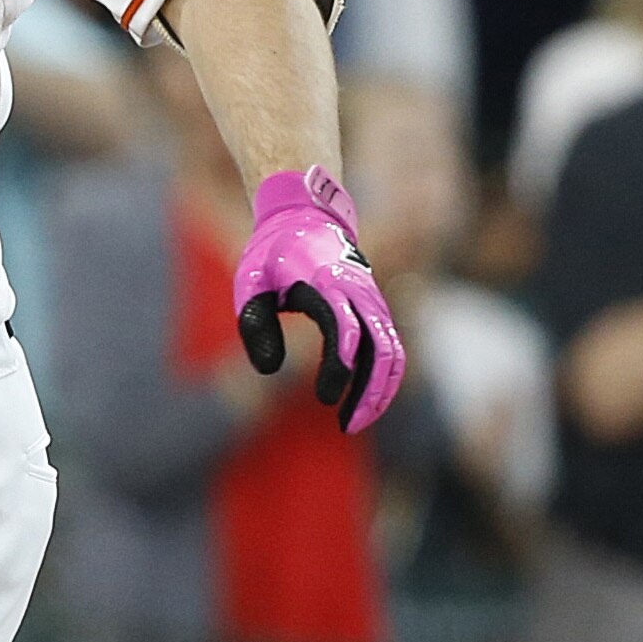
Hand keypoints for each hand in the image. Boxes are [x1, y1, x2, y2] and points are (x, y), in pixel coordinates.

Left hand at [232, 166, 407, 433]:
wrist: (305, 215)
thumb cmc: (270, 252)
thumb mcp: (249, 283)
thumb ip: (255, 325)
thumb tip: (268, 370)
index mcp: (327, 282)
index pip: (344, 332)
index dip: (339, 369)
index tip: (324, 399)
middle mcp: (359, 292)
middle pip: (381, 349)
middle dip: (369, 392)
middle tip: (346, 426)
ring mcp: (373, 300)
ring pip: (393, 352)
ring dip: (381, 391)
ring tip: (355, 422)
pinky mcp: (377, 308)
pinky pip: (392, 347)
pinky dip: (385, 377)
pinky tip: (365, 401)